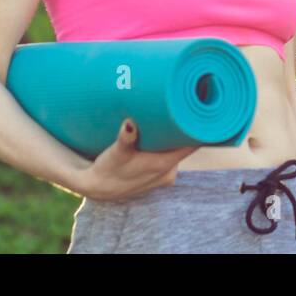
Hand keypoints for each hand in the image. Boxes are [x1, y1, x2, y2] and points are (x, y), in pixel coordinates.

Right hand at [73, 118, 200, 201]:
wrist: (97, 188)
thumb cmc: (108, 169)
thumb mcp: (116, 152)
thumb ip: (126, 139)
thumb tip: (129, 124)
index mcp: (165, 165)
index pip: (192, 143)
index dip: (198, 126)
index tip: (196, 109)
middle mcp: (169, 172)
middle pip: (185, 145)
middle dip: (182, 129)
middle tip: (178, 107)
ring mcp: (164, 176)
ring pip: (175, 151)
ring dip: (172, 138)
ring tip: (167, 119)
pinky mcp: (158, 177)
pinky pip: (168, 157)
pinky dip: (165, 148)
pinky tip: (157, 137)